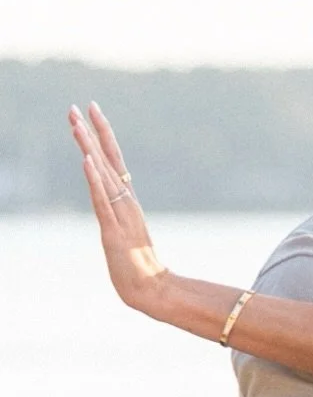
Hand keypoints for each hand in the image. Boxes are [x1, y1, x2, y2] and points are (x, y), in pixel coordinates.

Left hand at [69, 102, 168, 313]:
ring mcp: (121, 215)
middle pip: (109, 160)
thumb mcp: (124, 235)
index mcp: (128, 202)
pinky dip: (95, 180)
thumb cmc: (139, 267)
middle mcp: (126, 203)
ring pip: (104, 175)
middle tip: (81, 105)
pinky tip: (87, 161)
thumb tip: (115, 207)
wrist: (153, 291)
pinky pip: (103, 201)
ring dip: (90, 148)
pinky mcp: (113, 231)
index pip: (114, 161)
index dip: (103, 134)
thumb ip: (120, 218)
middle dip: (93, 132)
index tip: (93, 110)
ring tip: (77, 125)